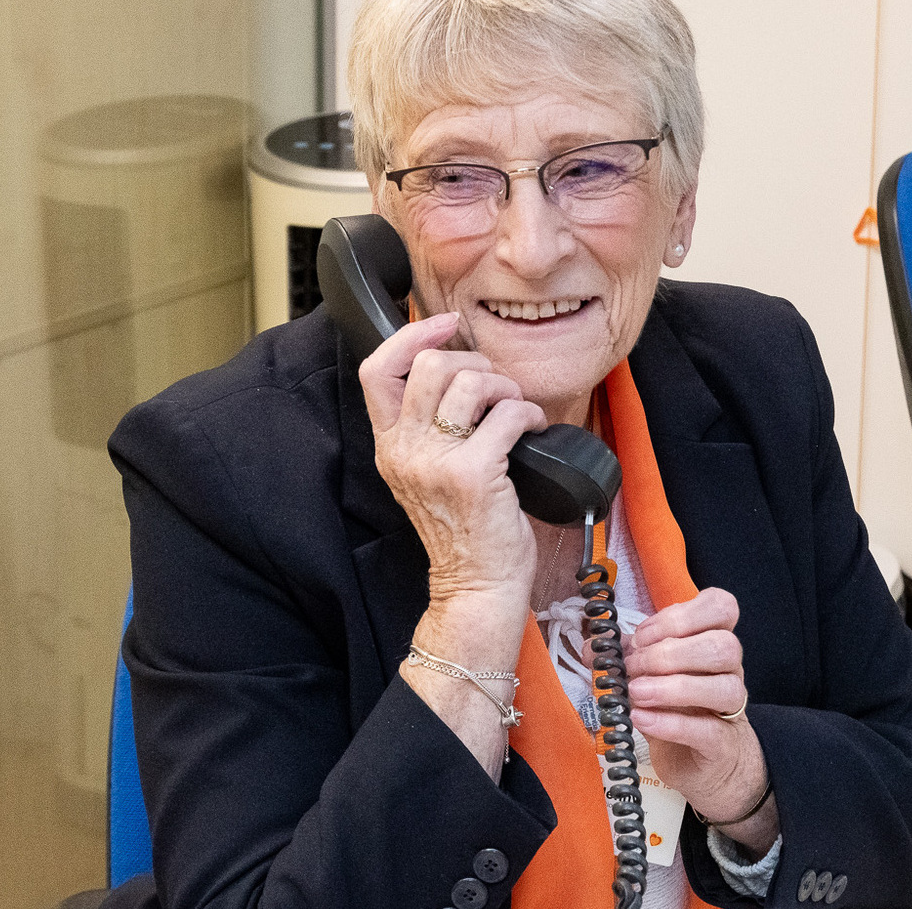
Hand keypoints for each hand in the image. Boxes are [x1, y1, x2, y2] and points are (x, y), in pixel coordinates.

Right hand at [359, 311, 549, 644]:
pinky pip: (507, 414)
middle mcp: (404, 450)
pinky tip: (535, 429)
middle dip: (475, 364)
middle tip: (498, 389)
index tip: (446, 326)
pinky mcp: (473, 474)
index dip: (411, 336)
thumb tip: (461, 371)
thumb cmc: (465, 528)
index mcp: (389, 445)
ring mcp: (436, 462)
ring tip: (516, 410)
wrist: (476, 585)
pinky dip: (529, 413)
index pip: (376, 370)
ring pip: (471, 383)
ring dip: (505, 387)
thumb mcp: (428, 474)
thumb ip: (428, 429)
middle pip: (430, 366)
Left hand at [625, 588, 776, 849]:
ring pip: (725, 686)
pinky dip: (670, 722)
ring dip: (674, 686)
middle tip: (633, 669)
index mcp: (712, 643)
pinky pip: (707, 729)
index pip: (722, 606)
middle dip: (670, 653)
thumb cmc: (681, 715)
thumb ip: (627, 660)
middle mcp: (729, 671)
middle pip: (724, 645)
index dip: (681, 615)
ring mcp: (731, 708)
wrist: (707, 768)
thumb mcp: (651, 682)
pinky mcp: (722, 744)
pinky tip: (641, 719)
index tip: (643, 636)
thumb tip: (592, 647)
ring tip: (636, 694)